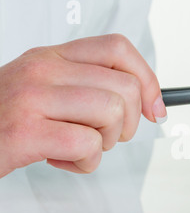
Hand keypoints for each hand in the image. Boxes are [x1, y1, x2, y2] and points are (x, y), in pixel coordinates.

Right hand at [0, 34, 166, 177]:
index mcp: (53, 57)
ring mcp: (33, 98)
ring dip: (105, 143)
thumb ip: (89, 86)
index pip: (118, 48)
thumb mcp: (47, 88)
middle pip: (124, 88)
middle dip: (127, 123)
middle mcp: (43, 70)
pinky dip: (86, 164)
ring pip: (111, 113)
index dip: (147, 80)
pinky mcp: (25, 132)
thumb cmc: (9, 118)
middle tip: (104, 135)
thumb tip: (145, 101)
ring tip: (80, 146)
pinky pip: (87, 146)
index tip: (153, 109)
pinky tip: (63, 160)